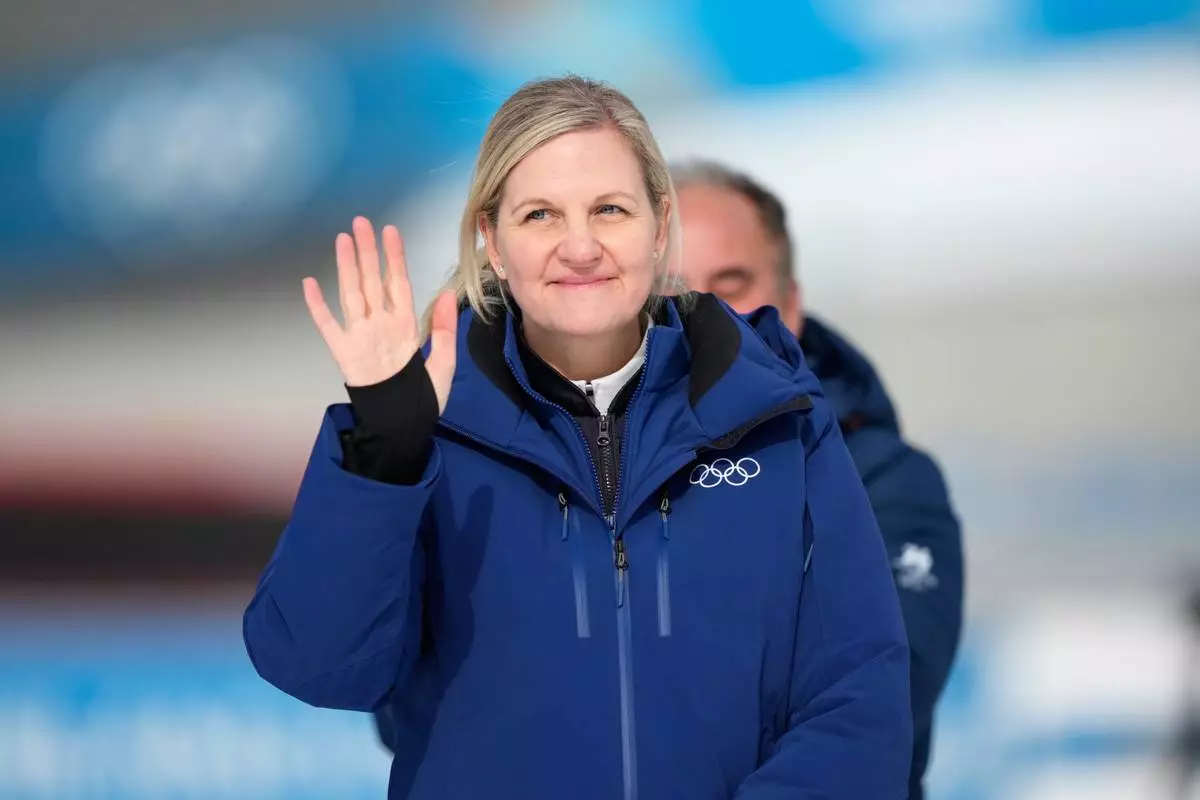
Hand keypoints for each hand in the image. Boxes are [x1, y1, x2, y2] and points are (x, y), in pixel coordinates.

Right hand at [303, 216, 457, 413]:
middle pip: (373, 281)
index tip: (391, 231)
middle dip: (368, 251)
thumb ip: (445, 331)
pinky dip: (318, 306)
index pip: (398, 284)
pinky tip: (310, 283)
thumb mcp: (443, 365)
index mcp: (405, 326)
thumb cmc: (422, 399)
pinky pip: (328, 326)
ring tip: (342, 239)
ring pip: (352, 293)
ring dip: (347, 266)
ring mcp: (360, 336)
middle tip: (361, 222)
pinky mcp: (343, 352)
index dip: (395, 258)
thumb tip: (449, 295)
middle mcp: (381, 325)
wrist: (401, 426)